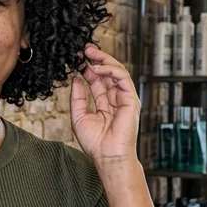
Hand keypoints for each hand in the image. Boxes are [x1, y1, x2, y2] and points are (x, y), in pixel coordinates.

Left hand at [70, 44, 139, 166]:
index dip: (88, 69)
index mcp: (105, 104)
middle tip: (84, 49)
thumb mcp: (79, 116)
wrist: (108, 156)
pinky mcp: (131, 99)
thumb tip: (76, 79)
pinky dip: (109, 69)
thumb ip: (78, 97)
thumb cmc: (95, 143)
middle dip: (96, 59)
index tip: (77, 60)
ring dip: (103, 60)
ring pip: (116, 72)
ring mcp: (124, 98)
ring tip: (89, 53)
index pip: (98, 81)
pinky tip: (95, 68)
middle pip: (107, 73)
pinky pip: (122, 78)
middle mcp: (116, 99)